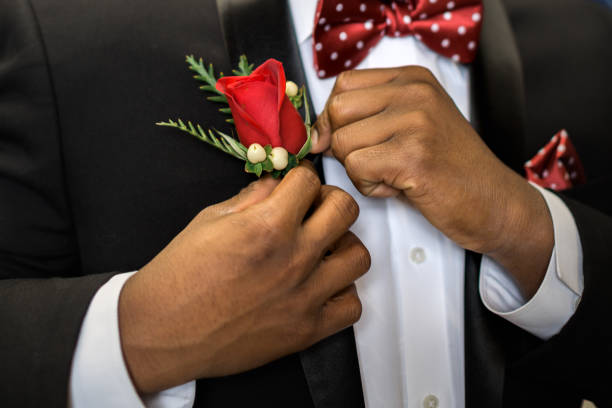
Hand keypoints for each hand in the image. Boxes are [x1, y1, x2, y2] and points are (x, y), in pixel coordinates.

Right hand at [118, 163, 369, 392]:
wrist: (163, 331)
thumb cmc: (179, 276)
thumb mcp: (209, 220)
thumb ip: (251, 199)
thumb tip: (277, 185)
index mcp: (266, 226)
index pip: (309, 180)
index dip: (301, 177)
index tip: (297, 185)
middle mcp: (294, 258)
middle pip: (344, 209)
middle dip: (330, 200)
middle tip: (314, 209)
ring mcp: (304, 296)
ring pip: (358, 256)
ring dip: (343, 245)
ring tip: (322, 249)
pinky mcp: (307, 330)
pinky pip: (352, 306)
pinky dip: (342, 293)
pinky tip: (322, 287)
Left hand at [311, 67, 552, 298]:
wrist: (495, 203)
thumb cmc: (449, 169)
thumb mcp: (411, 128)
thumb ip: (368, 118)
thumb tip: (315, 134)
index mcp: (413, 79)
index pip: (343, 85)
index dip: (335, 119)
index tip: (349, 142)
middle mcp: (415, 92)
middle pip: (337, 110)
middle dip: (345, 145)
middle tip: (376, 163)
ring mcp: (416, 121)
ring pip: (343, 143)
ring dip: (359, 169)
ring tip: (393, 175)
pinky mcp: (413, 156)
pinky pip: (357, 168)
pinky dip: (369, 187)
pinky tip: (398, 187)